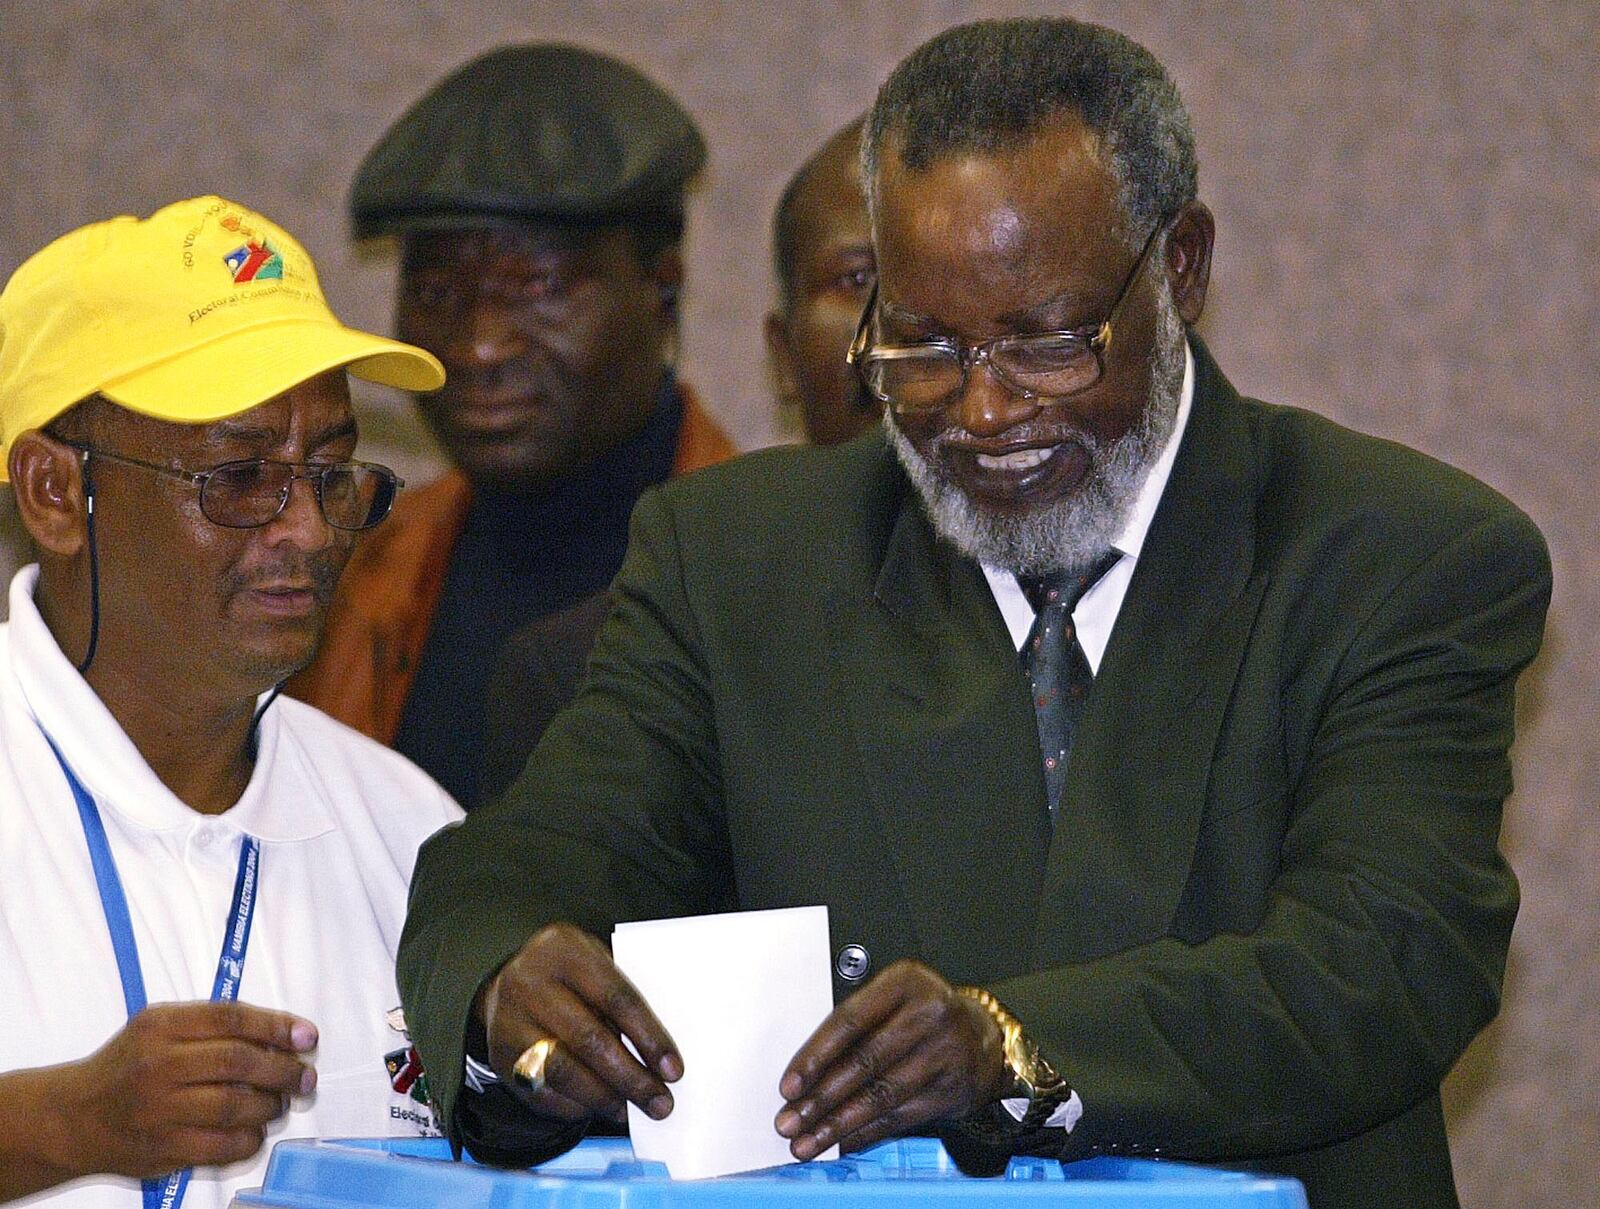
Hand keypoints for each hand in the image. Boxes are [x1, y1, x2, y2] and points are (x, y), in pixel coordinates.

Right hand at [40, 1001, 315, 1181]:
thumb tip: (286, 1034)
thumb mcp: (161, 1026)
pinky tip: (256, 1130)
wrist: (75, 1117)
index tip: (307, 1037)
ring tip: (280, 1102)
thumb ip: (215, 1023)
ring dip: (271, 1106)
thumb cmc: (131, 1064)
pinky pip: (222, 1147)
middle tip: (305, 1076)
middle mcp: (158, 1066)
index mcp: (161, 1026)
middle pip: (238, 1063)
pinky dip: (251, 1139)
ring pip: (235, 1107)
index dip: (277, 1026)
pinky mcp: (162, 1150)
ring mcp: (158, 1111)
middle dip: (284, 1069)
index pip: (232, 1019)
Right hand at [479, 923, 681, 1126]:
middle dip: (631, 1078)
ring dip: (604, 1098)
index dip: (649, 1038)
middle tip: (660, 1103)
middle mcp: (531, 983)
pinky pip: (541, 1092)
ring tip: (630, 1110)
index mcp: (565, 950)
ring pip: (563, 1070)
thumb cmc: (568, 975)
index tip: (673, 1070)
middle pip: (589, 1039)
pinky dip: (575, 1106)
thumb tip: (660, 1056)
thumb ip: (621, 998)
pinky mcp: (500, 1057)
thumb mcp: (594, 963)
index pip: (616, 998)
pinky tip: (598, 1109)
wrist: (506, 982)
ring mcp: (510, 1021)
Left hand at [774, 959, 1007, 1159]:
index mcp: (905, 982)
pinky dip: (866, 1134)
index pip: (849, 1021)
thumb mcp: (890, 1000)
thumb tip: (804, 1078)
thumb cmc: (920, 1014)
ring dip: (838, 1124)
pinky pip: (900, 1118)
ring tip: (808, 1142)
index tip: (789, 1087)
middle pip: (865, 1062)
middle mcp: (929, 1014)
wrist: (980, 1033)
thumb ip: (853, 1028)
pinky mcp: (952, 1090)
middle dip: (821, 1099)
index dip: (815, 1057)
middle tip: (790, 1122)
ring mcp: (945, 1054)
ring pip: (881, 1096)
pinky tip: (842, 1143)